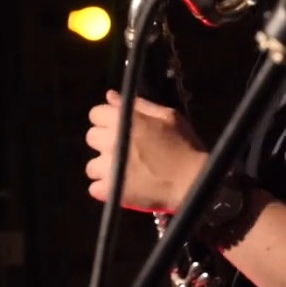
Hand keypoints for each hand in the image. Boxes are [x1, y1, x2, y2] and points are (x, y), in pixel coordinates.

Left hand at [84, 90, 207, 212]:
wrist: (194, 182)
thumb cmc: (185, 145)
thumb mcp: (168, 117)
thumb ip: (138, 105)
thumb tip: (111, 96)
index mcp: (123, 120)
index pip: (95, 114)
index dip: (107, 119)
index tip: (120, 128)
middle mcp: (111, 141)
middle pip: (91, 137)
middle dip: (105, 141)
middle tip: (125, 150)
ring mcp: (109, 168)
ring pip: (91, 166)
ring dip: (106, 167)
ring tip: (125, 171)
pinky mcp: (111, 190)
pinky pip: (95, 188)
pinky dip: (107, 188)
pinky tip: (123, 186)